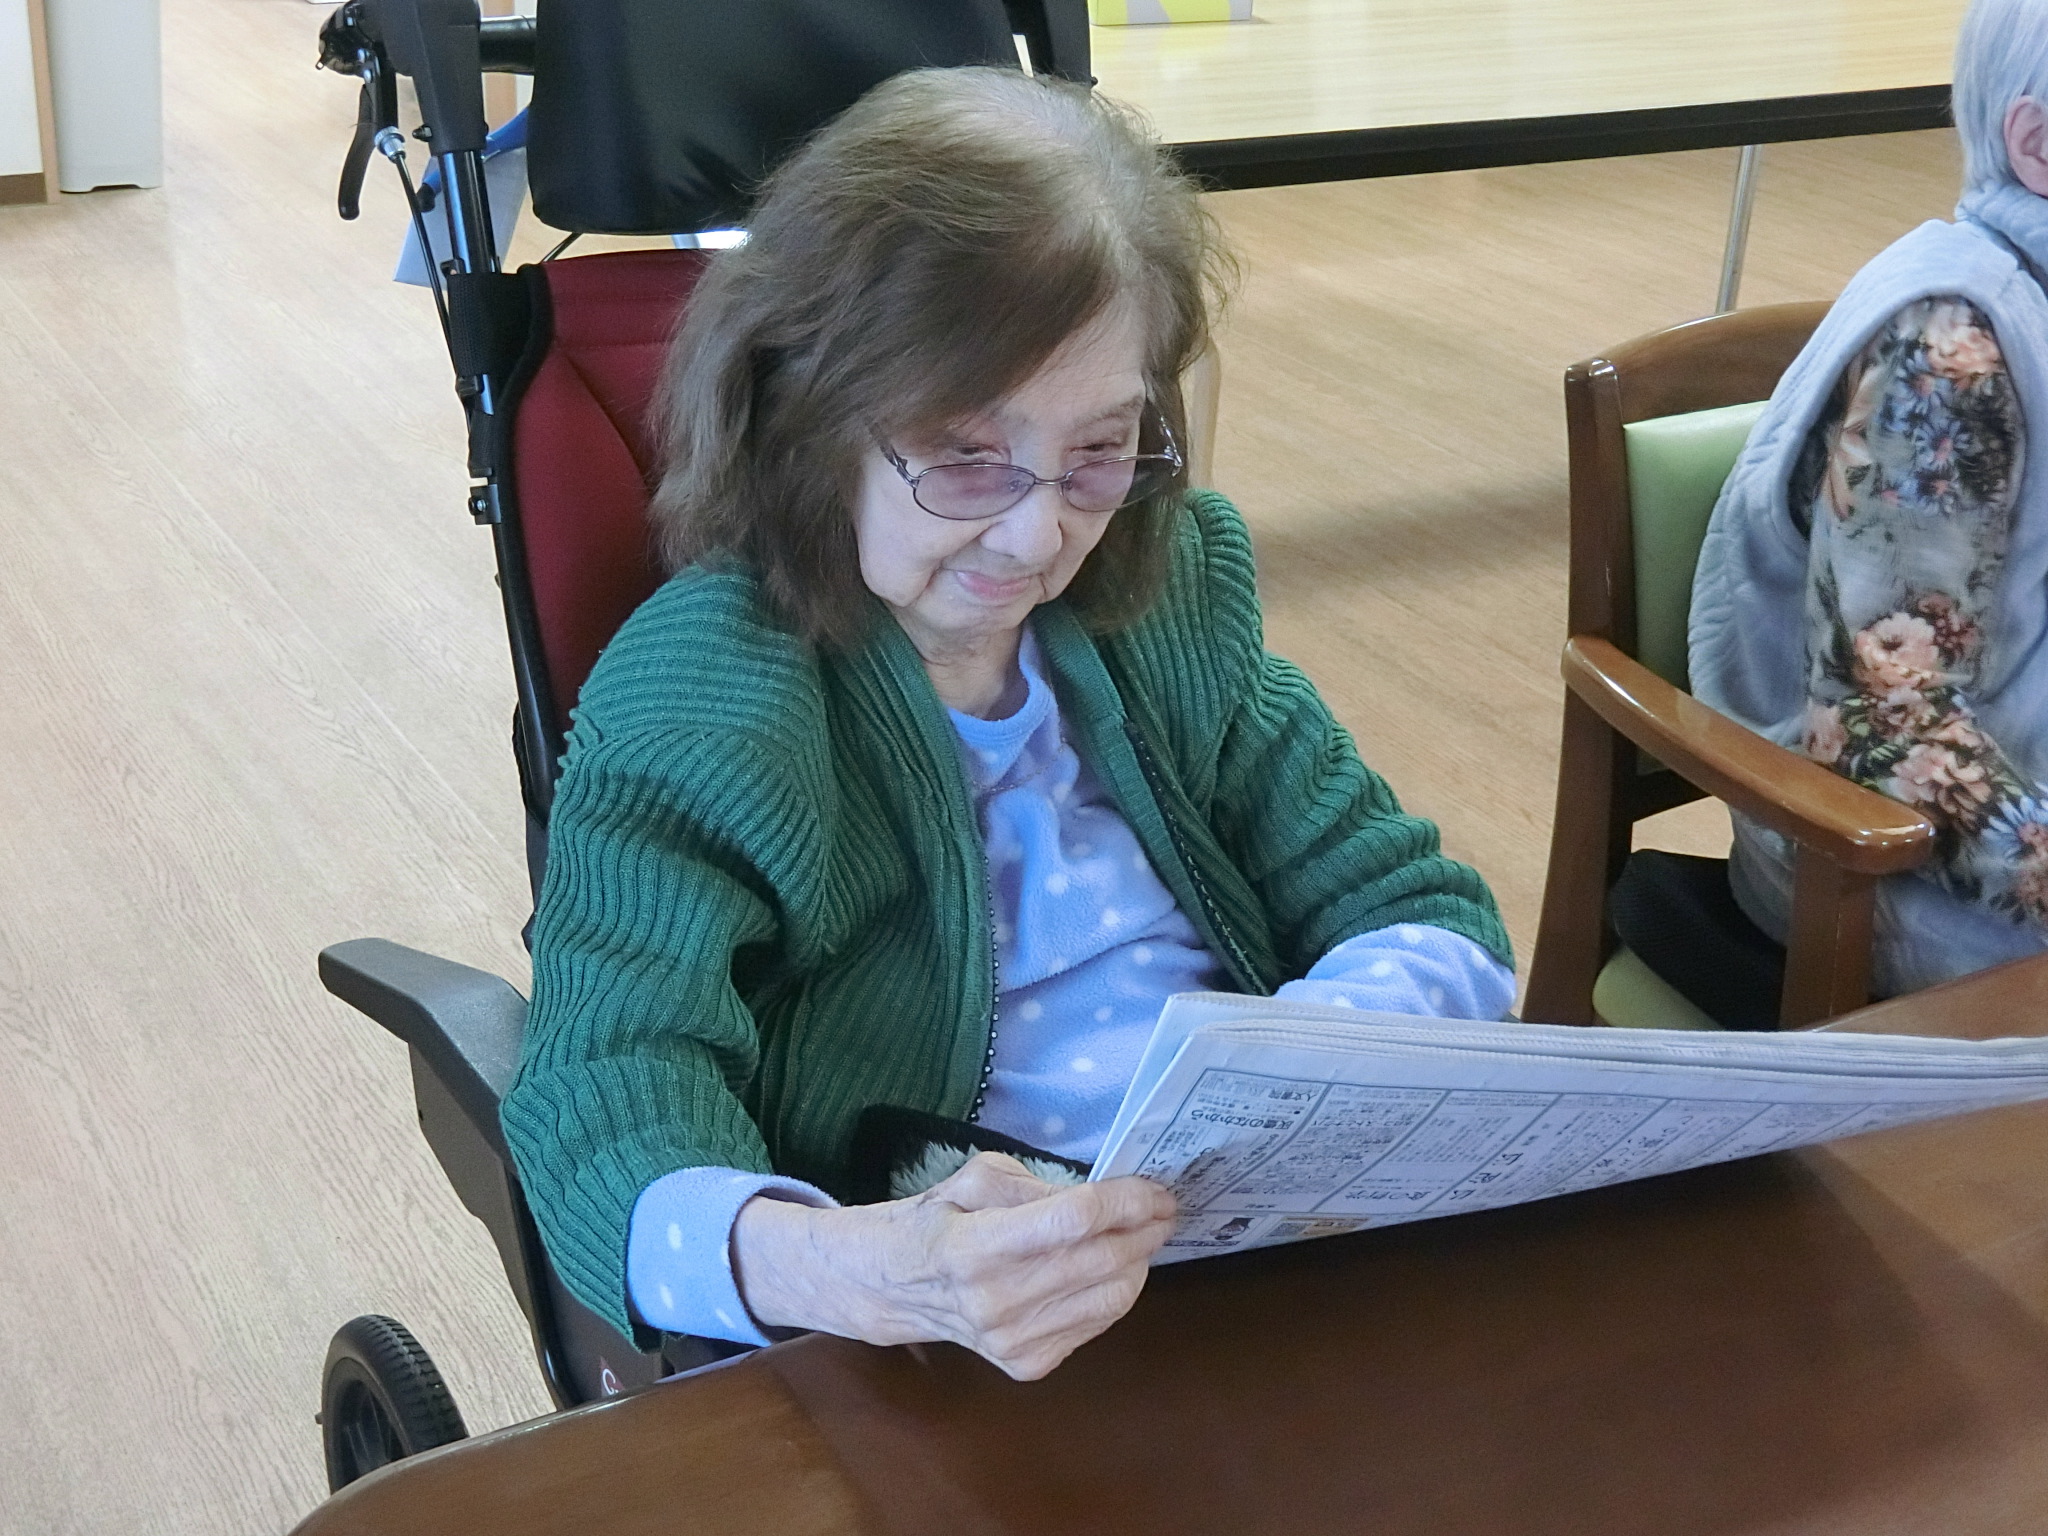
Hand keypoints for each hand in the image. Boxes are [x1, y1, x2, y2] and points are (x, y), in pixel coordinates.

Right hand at [732, 1152, 1175, 1379]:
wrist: (893, 1286)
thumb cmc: (936, 1221)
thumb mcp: (973, 1178)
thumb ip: (1036, 1187)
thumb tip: (1099, 1199)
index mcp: (975, 1246)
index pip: (1074, 1220)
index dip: (1125, 1201)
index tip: (1156, 1188)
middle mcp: (995, 1301)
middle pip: (1101, 1259)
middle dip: (1145, 1229)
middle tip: (1163, 1207)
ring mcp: (1012, 1341)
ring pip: (1110, 1296)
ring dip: (1139, 1260)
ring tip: (1141, 1235)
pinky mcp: (1026, 1365)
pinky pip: (1097, 1323)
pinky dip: (1114, 1291)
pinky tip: (1108, 1269)